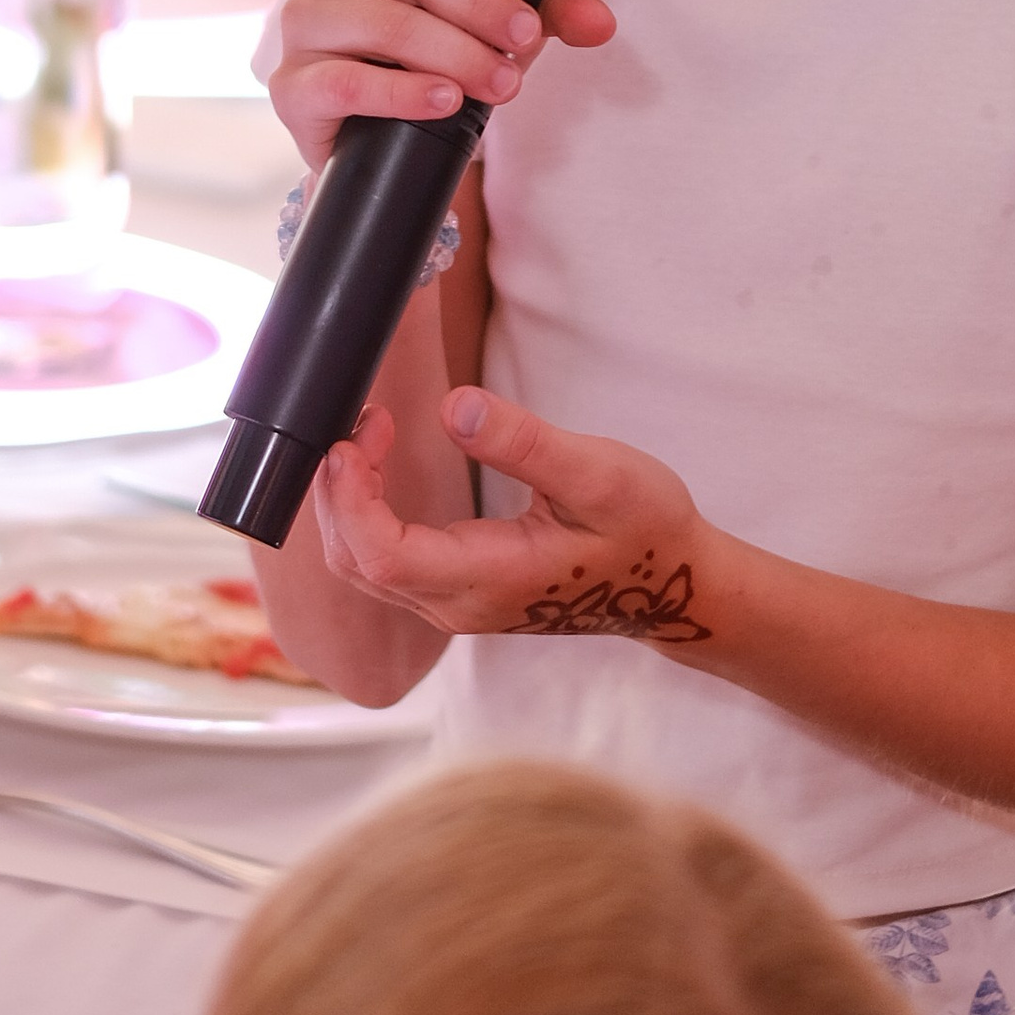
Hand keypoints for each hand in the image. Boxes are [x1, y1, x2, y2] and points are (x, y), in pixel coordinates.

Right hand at [267, 0, 615, 170]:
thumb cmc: (440, 45)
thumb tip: (597, 22)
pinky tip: (444, 101)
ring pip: (385, 23)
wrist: (377, 128)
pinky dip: (405, 93)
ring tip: (503, 84)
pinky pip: (347, 82)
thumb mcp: (503, 15)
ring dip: (457, 56)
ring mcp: (305, 18)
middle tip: (526, 41)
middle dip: (482, 4)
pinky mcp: (292, 83)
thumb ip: (552, 6)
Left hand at [317, 383, 718, 648]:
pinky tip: (385, 472)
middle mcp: (460, 604)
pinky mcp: (462, 595)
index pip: (381, 554)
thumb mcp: (599, 474)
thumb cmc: (645, 530)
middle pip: (357, 564)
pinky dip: (369, 518)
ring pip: (365, 569)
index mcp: (489, 579)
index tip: (356, 437)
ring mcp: (458, 606)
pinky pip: (388, 566)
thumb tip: (454, 408)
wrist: (675, 586)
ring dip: (350, 504)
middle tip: (366, 422)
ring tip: (372, 437)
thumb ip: (525, 444)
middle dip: (340, 492)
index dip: (351, 498)